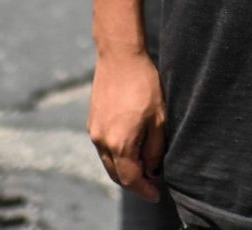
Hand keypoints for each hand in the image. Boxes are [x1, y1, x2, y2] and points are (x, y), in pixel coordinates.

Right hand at [89, 49, 165, 202]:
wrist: (119, 56)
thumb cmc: (143, 84)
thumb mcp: (159, 119)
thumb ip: (155, 149)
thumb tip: (151, 169)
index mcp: (119, 143)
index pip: (131, 179)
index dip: (145, 190)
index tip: (156, 195)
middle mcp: (102, 141)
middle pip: (117, 175)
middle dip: (134, 183)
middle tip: (152, 185)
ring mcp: (94, 131)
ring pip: (109, 162)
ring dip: (124, 170)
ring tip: (144, 168)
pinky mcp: (92, 121)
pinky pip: (103, 148)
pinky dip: (116, 156)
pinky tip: (131, 149)